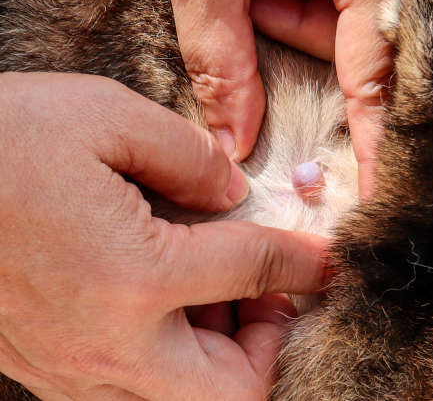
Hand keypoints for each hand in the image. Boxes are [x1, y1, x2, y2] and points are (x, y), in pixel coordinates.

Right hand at [0, 73, 325, 399]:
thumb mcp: (105, 117)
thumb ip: (188, 155)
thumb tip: (232, 191)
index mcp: (132, 275)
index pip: (255, 273)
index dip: (305, 263)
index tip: (329, 258)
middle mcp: (105, 342)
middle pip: (230, 392)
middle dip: (267, 344)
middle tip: (270, 289)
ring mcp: (71, 366)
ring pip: (181, 400)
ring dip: (220, 354)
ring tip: (218, 287)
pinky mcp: (46, 366)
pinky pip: (132, 385)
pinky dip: (171, 351)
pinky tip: (165, 293)